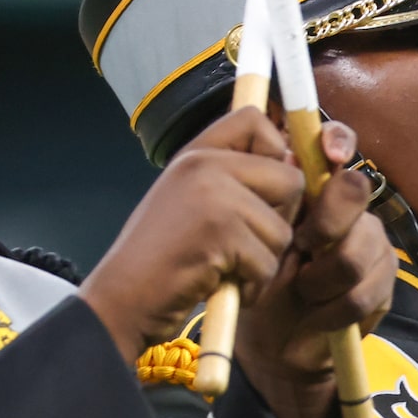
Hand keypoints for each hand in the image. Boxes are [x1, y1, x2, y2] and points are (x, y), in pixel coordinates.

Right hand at [81, 105, 304, 367]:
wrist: (124, 298)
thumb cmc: (163, 258)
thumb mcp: (193, 202)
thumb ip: (234, 180)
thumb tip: (294, 164)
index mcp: (197, 152)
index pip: (255, 120)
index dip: (276, 153)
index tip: (263, 190)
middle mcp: (204, 164)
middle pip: (289, 179)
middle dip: (278, 222)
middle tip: (242, 244)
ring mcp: (213, 195)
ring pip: (282, 230)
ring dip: (263, 262)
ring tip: (226, 268)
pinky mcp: (220, 233)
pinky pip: (268, 264)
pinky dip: (252, 286)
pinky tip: (222, 284)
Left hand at [230, 119, 396, 417]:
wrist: (273, 346)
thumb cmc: (258, 282)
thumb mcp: (245, 234)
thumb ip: (260, 191)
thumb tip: (276, 150)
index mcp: (313, 188)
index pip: (336, 144)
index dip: (337, 139)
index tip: (327, 152)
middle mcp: (349, 210)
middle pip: (355, 190)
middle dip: (327, 220)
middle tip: (302, 247)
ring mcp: (371, 246)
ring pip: (358, 249)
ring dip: (322, 278)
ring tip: (303, 291)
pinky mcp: (382, 286)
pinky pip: (363, 292)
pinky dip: (332, 310)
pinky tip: (316, 316)